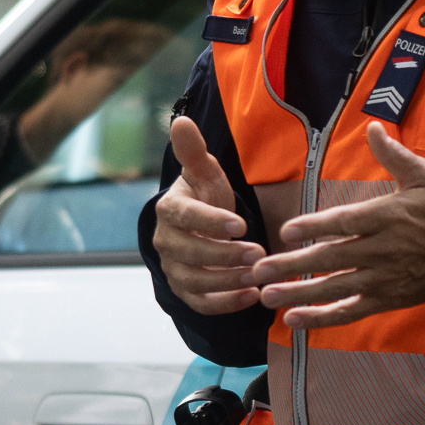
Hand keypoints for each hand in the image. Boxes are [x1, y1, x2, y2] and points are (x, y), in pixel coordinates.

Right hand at [153, 116, 263, 313]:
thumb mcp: (205, 173)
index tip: (241, 225)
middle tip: (258, 253)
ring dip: (226, 281)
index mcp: (169, 210)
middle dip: (224, 255)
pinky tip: (251, 297)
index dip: (210, 221)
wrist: (201, 228)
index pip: (184, 216)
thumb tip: (180, 121)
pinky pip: (200, 303)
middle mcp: (165, 241)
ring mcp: (173, 269)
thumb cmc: (206, 197)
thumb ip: (194, 151)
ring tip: (257, 277)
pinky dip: (225, 304)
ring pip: (194, 281)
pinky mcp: (185, 292)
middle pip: (189, 253)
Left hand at [248, 123, 424, 330]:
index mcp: (387, 217)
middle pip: (331, 258)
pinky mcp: (383, 299)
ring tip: (267, 296)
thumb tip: (373, 127)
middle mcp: (381, 250)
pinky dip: (322, 318)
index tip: (286, 231)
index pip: (345, 222)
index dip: (315, 227)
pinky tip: (293, 320)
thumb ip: (394, 155)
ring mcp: (381, 278)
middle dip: (293, 265)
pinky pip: (349, 311)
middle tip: (260, 269)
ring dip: (299, 293)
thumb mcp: (424, 177)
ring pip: (334, 287)